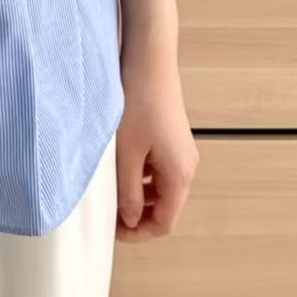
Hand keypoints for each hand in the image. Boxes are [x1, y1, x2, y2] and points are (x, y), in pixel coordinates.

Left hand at [115, 63, 198, 242]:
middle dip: (139, 216)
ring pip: (161, 189)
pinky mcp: (172, 140)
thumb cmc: (139, 103)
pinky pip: (158, 170)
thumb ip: (129, 191)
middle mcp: (186, 166)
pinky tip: (120, 168)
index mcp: (180, 175)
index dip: (139, 233)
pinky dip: (141, 177)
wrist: (150, 63)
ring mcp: (181, 152)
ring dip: (139, 196)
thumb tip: (131, 220)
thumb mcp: (127, 154)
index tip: (113, 230)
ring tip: (111, 191)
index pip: (165, 222)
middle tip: (109, 214)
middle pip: (166, 207)